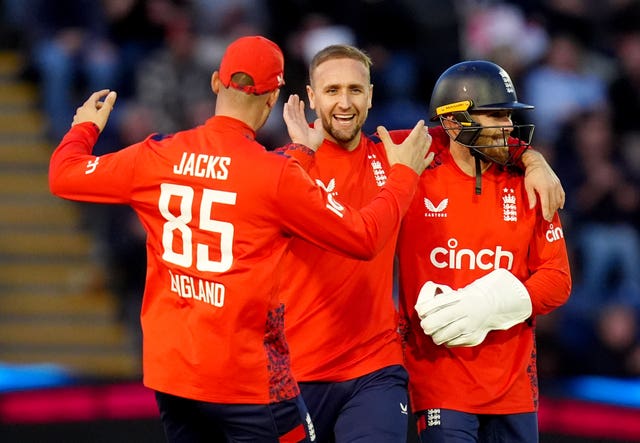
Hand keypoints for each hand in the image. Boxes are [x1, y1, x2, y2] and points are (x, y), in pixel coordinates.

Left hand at [72, 89, 116, 132]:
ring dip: (94, 111)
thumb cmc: (95, 124)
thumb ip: (108, 103)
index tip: (108, 92)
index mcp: (88, 105)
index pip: (96, 95)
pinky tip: (90, 122)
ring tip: (99, 116)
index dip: (102, 93)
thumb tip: (113, 93)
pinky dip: (88, 117)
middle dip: (101, 105)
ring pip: (87, 111)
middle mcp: (81, 108)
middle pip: (92, 104)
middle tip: (109, 109)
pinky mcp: (76, 122)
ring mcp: (77, 115)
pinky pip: (82, 117)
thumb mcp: (104, 113)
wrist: (84, 136)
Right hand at [283, 94, 323, 151]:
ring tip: (292, 96)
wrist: (307, 148)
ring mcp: (293, 124)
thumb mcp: (319, 132)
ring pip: (291, 111)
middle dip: (295, 103)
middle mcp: (297, 124)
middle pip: (295, 111)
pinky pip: (287, 115)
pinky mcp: (290, 125)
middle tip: (295, 96)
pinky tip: (286, 104)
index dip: (301, 108)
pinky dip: (286, 110)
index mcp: (303, 126)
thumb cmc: (313, 143)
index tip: (301, 102)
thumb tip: (318, 119)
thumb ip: (318, 125)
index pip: (301, 115)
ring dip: (291, 104)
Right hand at [378, 120, 433, 174]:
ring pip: (427, 146)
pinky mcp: (422, 164)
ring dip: (428, 140)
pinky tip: (432, 154)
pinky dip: (431, 156)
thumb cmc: (397, 162)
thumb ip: (385, 137)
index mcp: (410, 143)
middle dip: (424, 132)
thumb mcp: (389, 148)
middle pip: (422, 138)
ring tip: (429, 136)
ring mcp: (421, 156)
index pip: (416, 131)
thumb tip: (380, 128)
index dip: (419, 126)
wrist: (403, 175)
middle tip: (426, 128)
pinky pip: (428, 159)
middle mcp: (417, 148)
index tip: (422, 122)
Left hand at [416, 269, 531, 346]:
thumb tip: (419, 309)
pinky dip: (446, 340)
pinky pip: (453, 342)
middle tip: (425, 326)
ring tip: (434, 333)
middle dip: (428, 325)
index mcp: (462, 299)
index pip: (439, 304)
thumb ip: (440, 302)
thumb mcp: (457, 295)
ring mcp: (471, 326)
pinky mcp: (473, 338)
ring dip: (436, 336)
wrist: (493, 307)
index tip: (420, 312)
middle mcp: (467, 312)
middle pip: (441, 321)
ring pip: (445, 335)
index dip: (426, 310)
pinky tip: (446, 336)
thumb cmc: (469, 299)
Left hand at [521, 149, 564, 220]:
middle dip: (551, 212)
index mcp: (544, 189)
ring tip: (552, 214)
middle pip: (553, 204)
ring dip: (555, 208)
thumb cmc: (530, 175)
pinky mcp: (558, 183)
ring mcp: (557, 185)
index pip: (546, 205)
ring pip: (558, 200)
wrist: (537, 162)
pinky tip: (560, 207)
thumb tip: (532, 208)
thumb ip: (531, 197)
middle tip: (548, 220)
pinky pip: (562, 194)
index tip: (546, 219)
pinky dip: (561, 201)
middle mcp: (552, 188)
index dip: (546, 213)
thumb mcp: (528, 186)